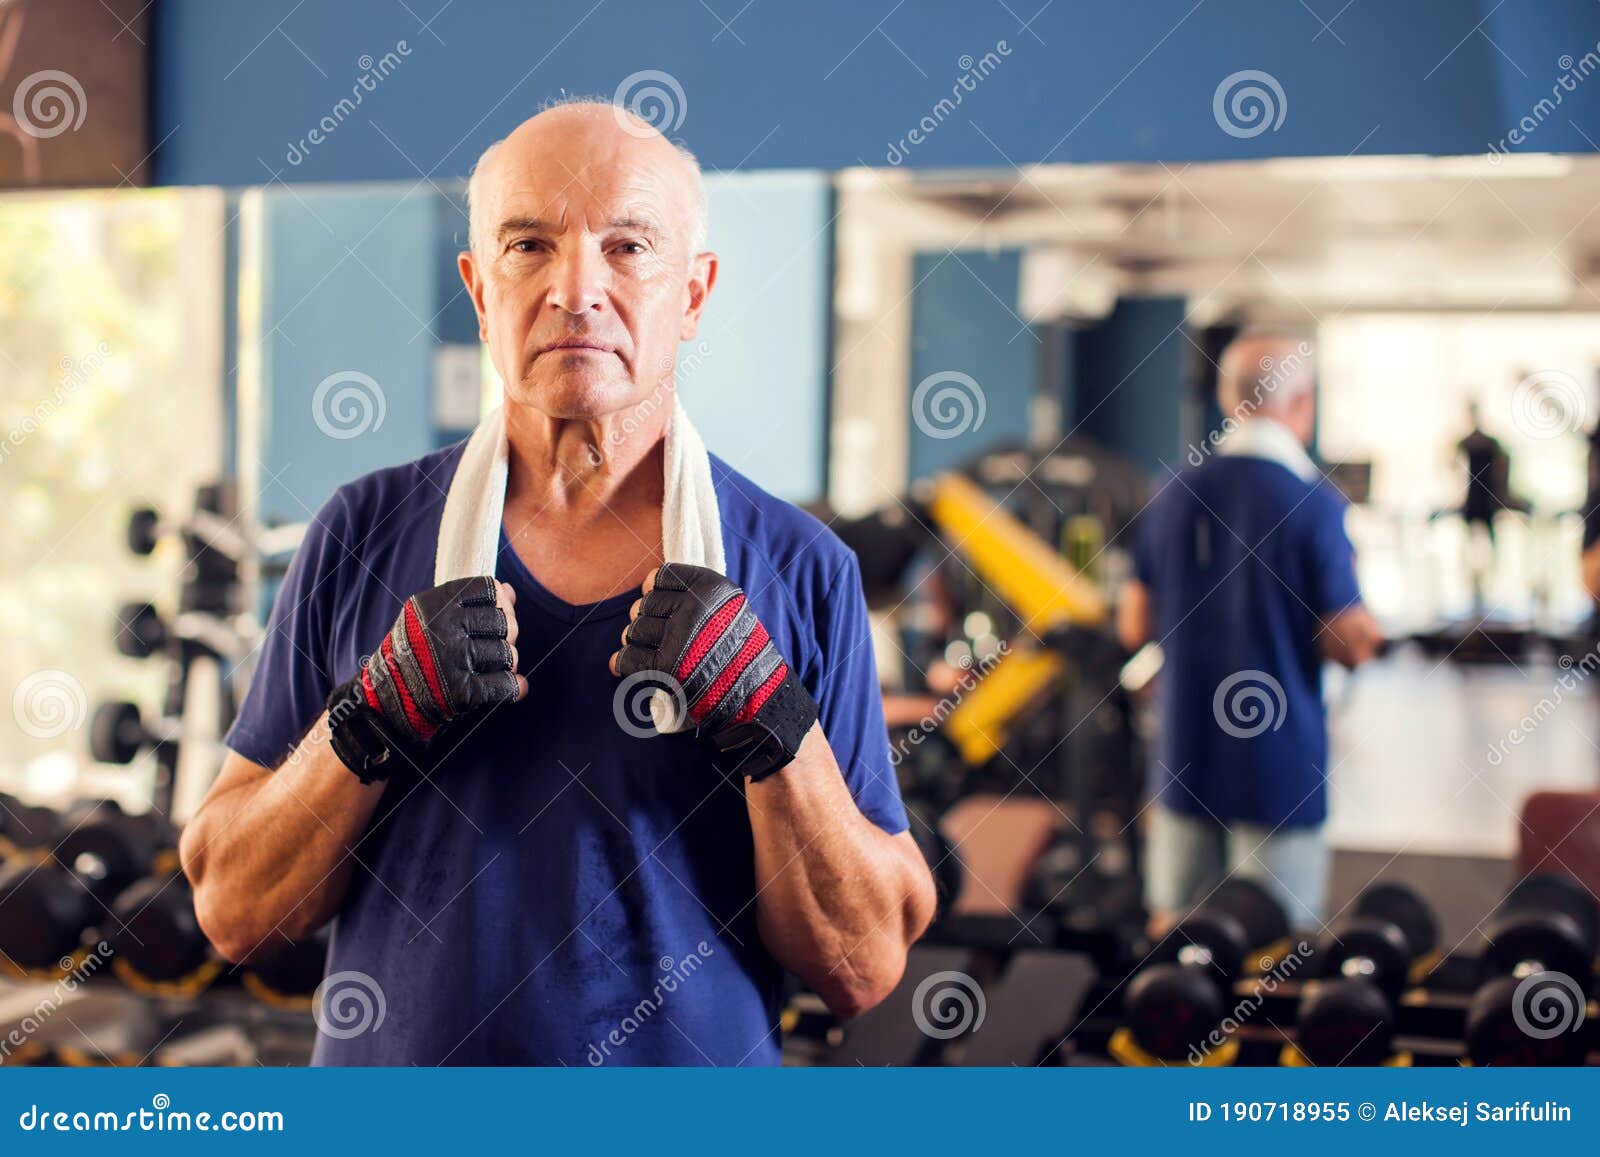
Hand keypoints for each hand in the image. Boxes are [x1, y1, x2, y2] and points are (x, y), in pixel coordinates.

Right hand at [326, 576, 525, 779]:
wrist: (384, 703)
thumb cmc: (413, 655)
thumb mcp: (429, 619)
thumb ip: (470, 603)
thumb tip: (509, 590)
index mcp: (434, 605)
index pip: (488, 589)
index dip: (498, 603)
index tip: (490, 618)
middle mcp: (442, 629)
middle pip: (504, 621)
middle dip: (506, 635)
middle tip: (494, 646)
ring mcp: (452, 661)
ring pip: (508, 654)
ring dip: (507, 664)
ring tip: (493, 668)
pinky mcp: (461, 693)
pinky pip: (506, 685)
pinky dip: (514, 688)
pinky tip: (514, 688)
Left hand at [609, 563, 816, 779]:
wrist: (758, 697)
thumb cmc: (741, 653)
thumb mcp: (729, 609)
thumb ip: (694, 595)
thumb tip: (644, 586)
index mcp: (712, 588)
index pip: (662, 576)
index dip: (656, 591)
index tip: (660, 606)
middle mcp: (696, 608)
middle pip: (645, 604)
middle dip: (646, 620)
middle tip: (657, 637)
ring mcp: (680, 637)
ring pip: (633, 631)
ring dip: (636, 643)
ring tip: (651, 653)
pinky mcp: (667, 667)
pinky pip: (627, 659)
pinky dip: (622, 664)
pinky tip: (622, 666)